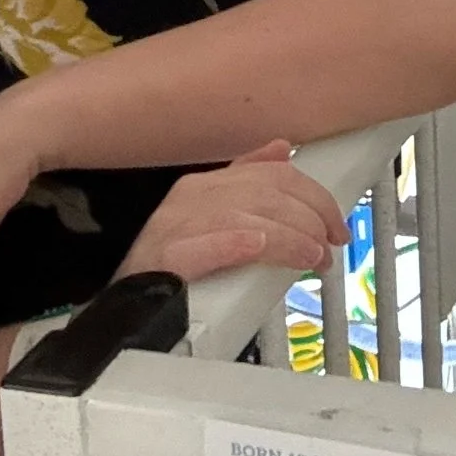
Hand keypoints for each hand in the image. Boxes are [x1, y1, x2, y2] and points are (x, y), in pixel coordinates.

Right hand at [119, 141, 348, 284]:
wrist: (120, 306)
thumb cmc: (170, 265)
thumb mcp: (211, 216)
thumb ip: (248, 181)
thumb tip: (281, 150)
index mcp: (205, 186)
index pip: (273, 176)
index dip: (314, 198)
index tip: (335, 226)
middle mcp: (190, 199)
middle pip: (266, 194)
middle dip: (309, 219)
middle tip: (329, 247)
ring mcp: (174, 228)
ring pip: (246, 218)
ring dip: (289, 238)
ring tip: (312, 257)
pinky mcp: (164, 260)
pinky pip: (204, 245)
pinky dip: (236, 244)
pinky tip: (258, 247)